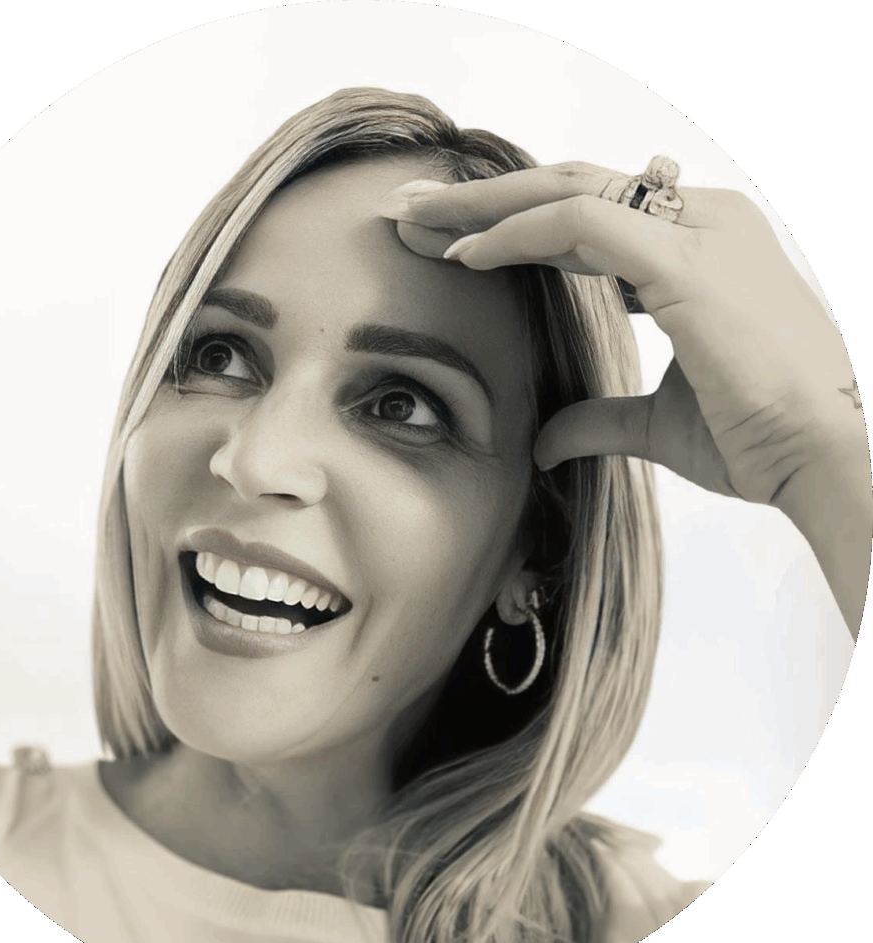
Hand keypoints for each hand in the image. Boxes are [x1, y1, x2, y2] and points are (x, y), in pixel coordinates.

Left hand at [384, 163, 864, 506]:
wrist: (818, 462)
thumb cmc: (757, 439)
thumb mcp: (657, 423)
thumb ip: (597, 419)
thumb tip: (545, 441)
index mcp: (702, 247)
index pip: (591, 217)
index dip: (516, 229)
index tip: (450, 248)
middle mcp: (702, 221)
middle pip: (570, 190)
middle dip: (485, 202)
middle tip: (414, 212)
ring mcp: (698, 232)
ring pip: (566, 192)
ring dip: (483, 207)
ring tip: (416, 222)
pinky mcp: (687, 259)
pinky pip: (580, 223)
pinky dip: (516, 234)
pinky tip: (464, 256)